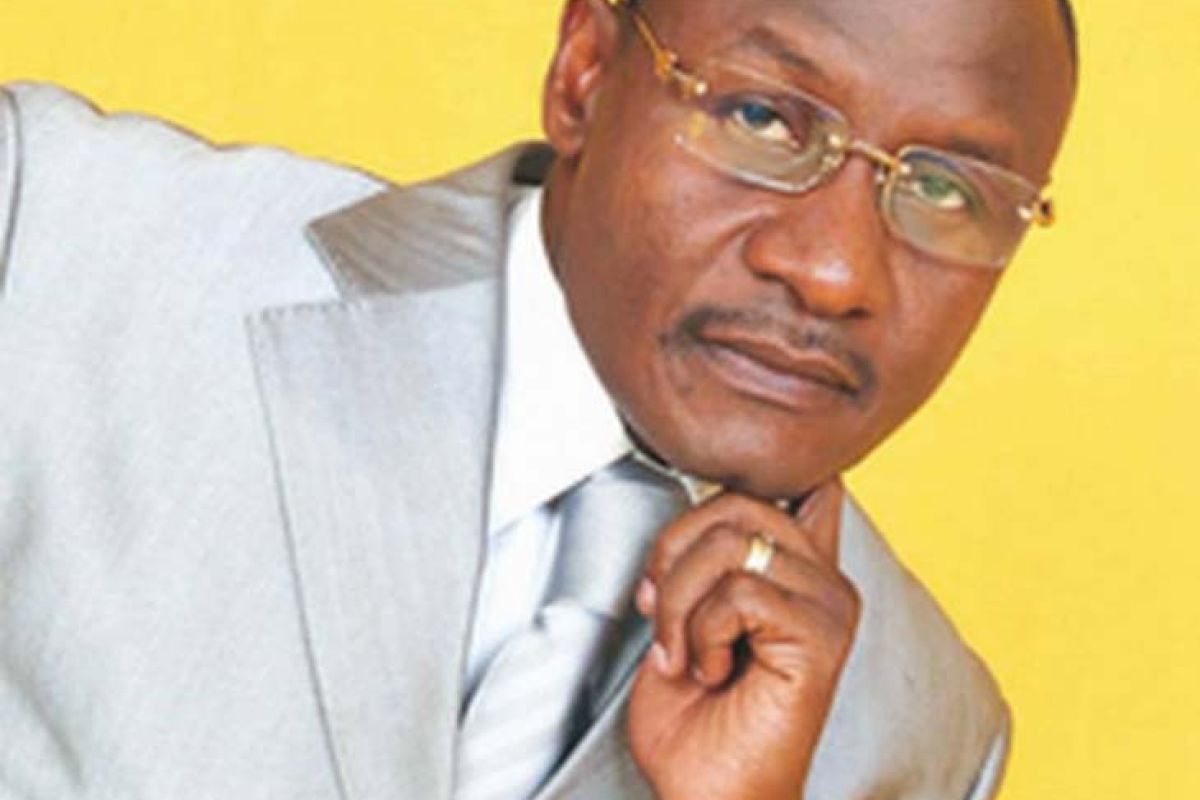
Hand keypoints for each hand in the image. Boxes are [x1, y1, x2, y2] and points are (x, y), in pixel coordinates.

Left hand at [627, 479, 859, 799]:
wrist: (706, 795)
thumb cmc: (697, 725)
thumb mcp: (688, 618)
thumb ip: (707, 564)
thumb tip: (700, 521)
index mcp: (798, 575)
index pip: (797, 486)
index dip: (728, 499)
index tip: (680, 556)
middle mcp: (823, 582)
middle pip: (736, 504)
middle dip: (673, 557)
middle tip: (663, 617)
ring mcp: (828, 606)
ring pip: (730, 544)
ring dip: (681, 605)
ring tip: (689, 656)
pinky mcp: (820, 635)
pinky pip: (737, 592)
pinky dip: (701, 633)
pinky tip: (712, 670)